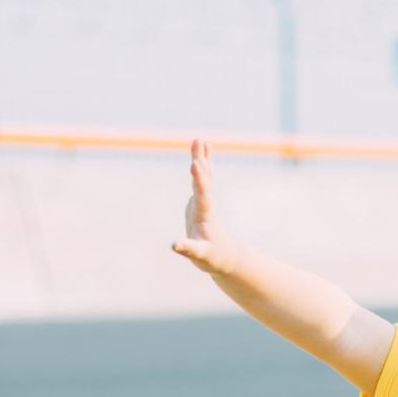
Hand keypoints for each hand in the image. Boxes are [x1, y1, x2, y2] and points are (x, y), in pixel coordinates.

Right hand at [171, 138, 235, 274]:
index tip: (196, 164)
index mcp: (205, 215)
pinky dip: (202, 168)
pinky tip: (202, 156)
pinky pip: (202, 181)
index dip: (199, 180)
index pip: (203, 195)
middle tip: (199, 141)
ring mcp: (204, 202)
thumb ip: (188, 248)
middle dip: (201, 161)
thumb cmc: (210, 257)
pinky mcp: (201, 202)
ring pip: (203, 177)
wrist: (222, 255)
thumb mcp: (200, 255)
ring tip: (200, 140)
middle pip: (204, 180)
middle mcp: (206, 204)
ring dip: (201, 159)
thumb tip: (175, 246)